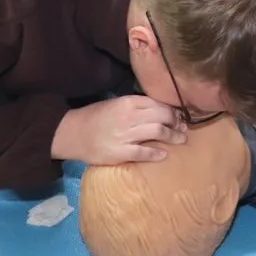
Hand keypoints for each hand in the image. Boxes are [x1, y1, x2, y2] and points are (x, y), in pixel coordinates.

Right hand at [51, 95, 186, 164]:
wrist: (72, 133)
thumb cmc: (95, 117)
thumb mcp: (116, 103)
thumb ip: (136, 106)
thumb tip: (161, 110)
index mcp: (128, 101)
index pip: (158, 103)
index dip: (172, 110)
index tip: (180, 115)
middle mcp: (128, 116)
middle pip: (162, 116)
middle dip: (176, 122)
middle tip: (183, 128)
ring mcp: (124, 135)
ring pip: (157, 132)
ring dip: (173, 136)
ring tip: (181, 139)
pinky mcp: (119, 153)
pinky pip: (143, 153)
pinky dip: (156, 154)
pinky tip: (164, 154)